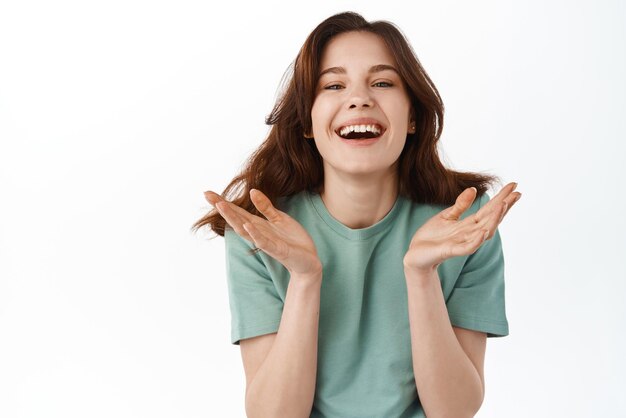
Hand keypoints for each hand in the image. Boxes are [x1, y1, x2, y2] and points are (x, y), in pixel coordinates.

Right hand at [204, 189, 322, 279]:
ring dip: (233, 218)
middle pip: (236, 219)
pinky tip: (247, 225)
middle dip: (222, 208)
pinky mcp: (277, 250)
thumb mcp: (279, 218)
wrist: (308, 261)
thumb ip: (265, 206)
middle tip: (208, 196)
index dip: (223, 202)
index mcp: (259, 224)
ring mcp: (266, 242)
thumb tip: (252, 191)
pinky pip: (263, 241)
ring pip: (245, 230)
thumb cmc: (293, 240)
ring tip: (221, 206)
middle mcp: (258, 233)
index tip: (208, 193)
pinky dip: (255, 233)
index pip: (238, 211)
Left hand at [403, 182, 521, 275]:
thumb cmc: (431, 236)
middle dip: (504, 207)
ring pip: (483, 231)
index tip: (513, 185)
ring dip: (494, 220)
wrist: (415, 254)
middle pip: (491, 219)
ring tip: (503, 205)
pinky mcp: (451, 251)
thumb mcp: (446, 216)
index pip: (489, 209)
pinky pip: (467, 247)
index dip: (501, 198)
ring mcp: (462, 243)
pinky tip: (484, 231)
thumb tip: (474, 189)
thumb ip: (460, 205)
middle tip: (517, 193)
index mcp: (469, 224)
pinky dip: (476, 240)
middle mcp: (470, 233)